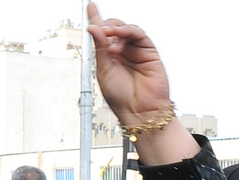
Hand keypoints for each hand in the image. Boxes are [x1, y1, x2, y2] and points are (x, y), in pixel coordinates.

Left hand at [86, 3, 169, 126]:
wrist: (139, 111)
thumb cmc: (121, 98)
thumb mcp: (104, 72)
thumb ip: (100, 49)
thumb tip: (93, 28)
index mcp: (108, 58)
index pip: (101, 34)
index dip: (96, 19)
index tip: (90, 6)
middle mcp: (121, 52)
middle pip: (112, 28)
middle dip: (105, 27)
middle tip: (100, 34)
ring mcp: (135, 50)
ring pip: (124, 28)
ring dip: (115, 30)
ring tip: (109, 40)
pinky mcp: (148, 50)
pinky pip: (137, 33)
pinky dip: (127, 31)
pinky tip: (120, 36)